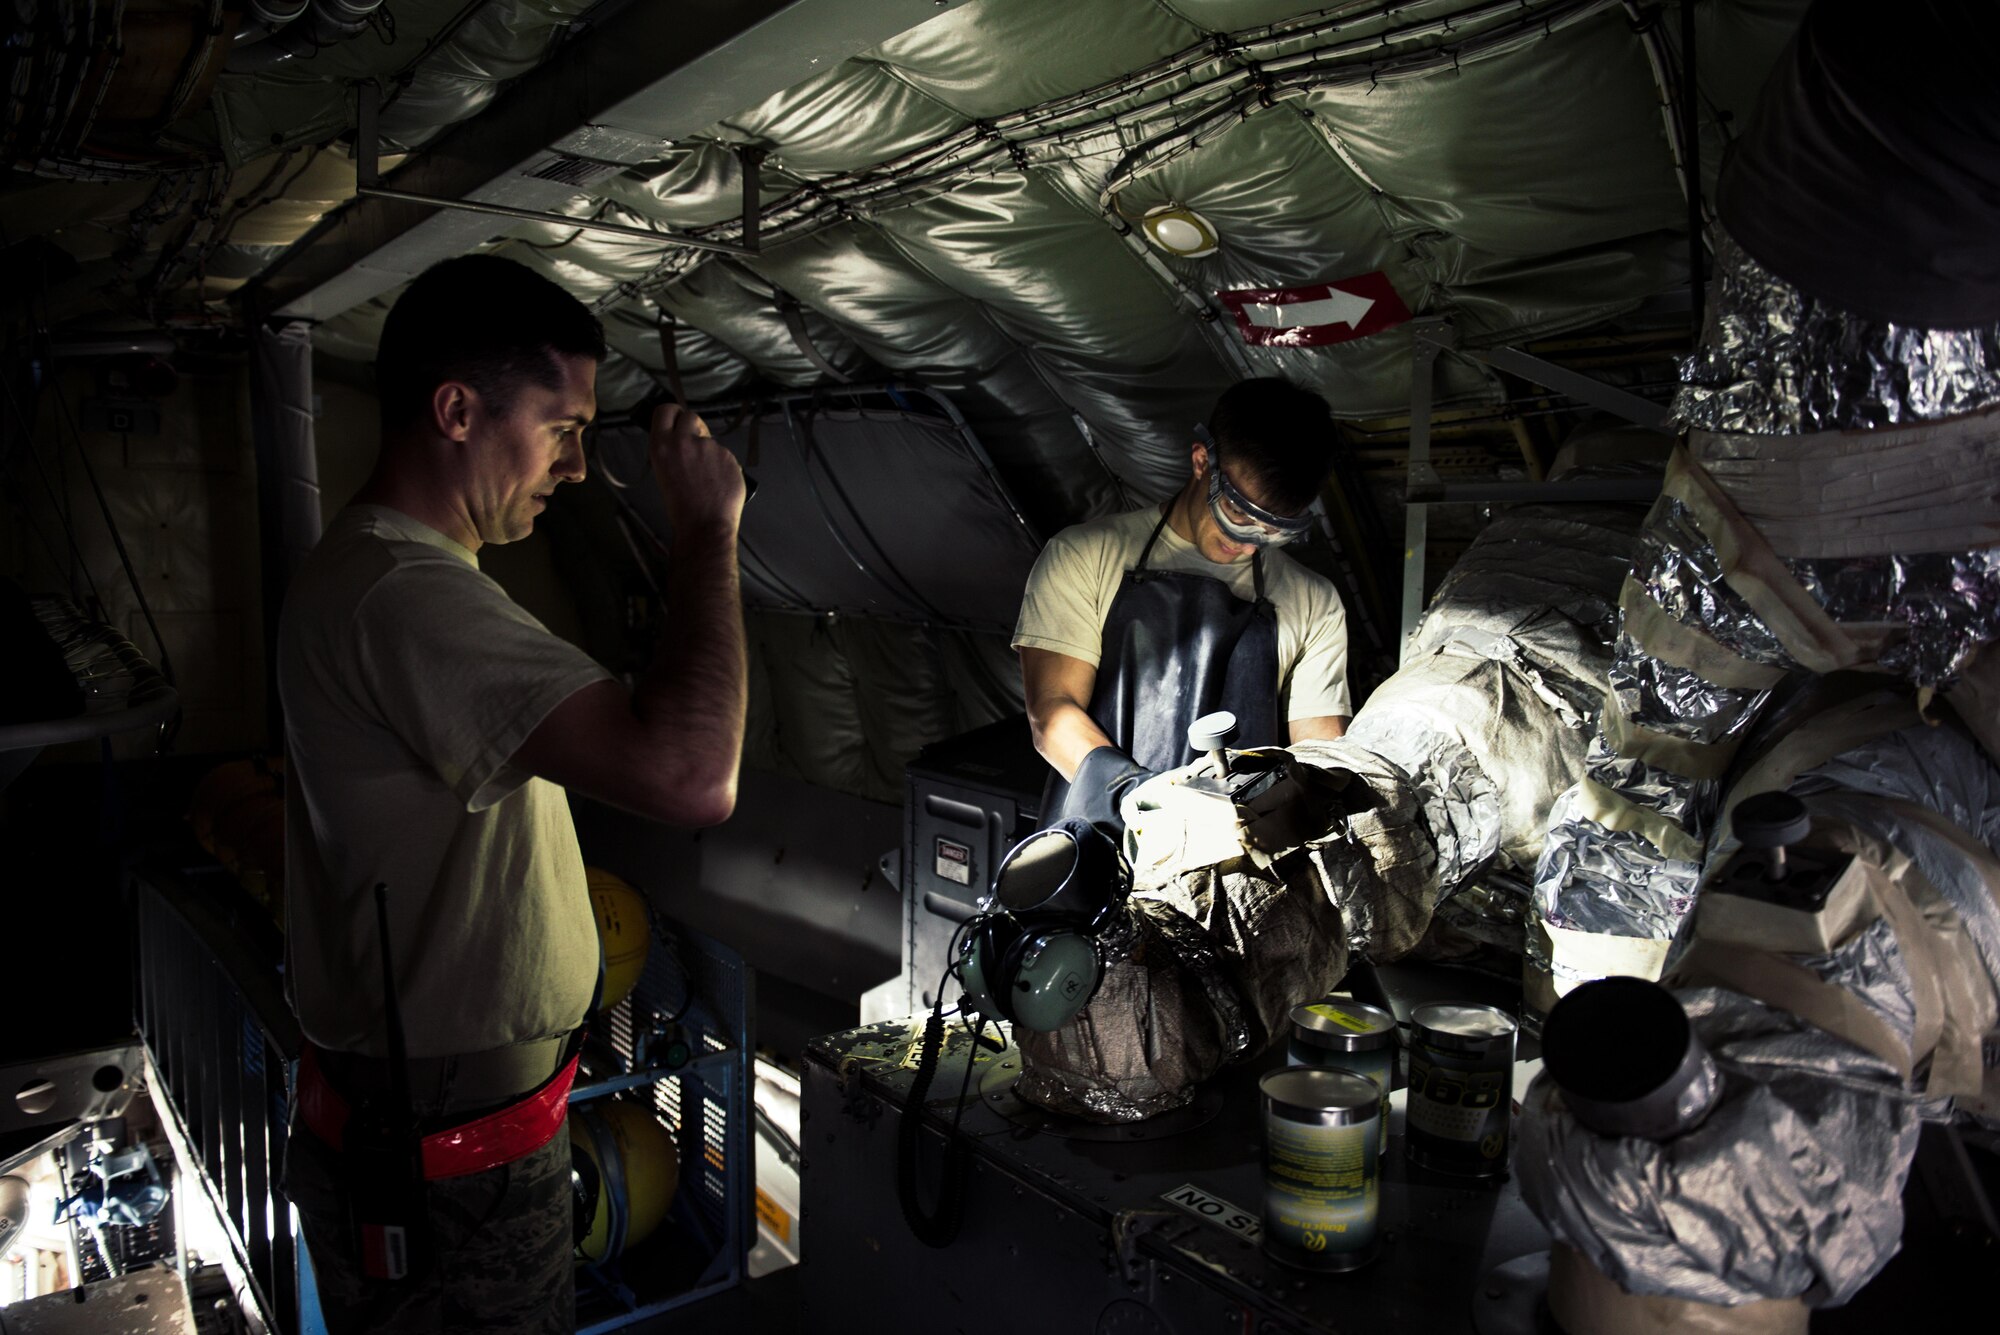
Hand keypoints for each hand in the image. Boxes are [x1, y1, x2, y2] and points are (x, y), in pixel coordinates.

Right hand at [650, 402, 745, 532]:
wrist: (704, 525)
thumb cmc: (681, 506)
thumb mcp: (663, 473)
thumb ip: (671, 451)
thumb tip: (681, 440)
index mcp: (661, 446)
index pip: (665, 410)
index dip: (673, 414)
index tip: (677, 420)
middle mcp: (684, 441)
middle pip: (690, 417)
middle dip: (693, 427)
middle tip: (694, 446)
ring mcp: (709, 447)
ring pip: (709, 440)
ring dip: (708, 451)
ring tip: (706, 477)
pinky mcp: (728, 456)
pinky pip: (724, 455)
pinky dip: (722, 465)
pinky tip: (718, 482)